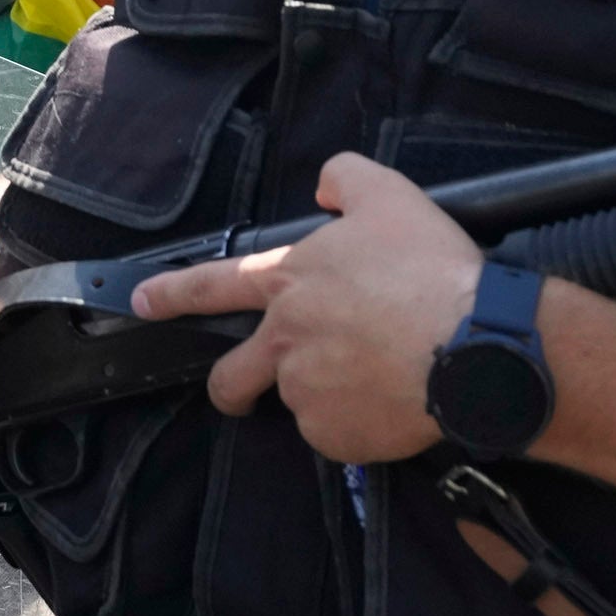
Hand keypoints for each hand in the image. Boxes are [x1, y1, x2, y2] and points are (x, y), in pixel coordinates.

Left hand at [128, 152, 483, 463]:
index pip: (211, 284)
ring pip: (301, 399)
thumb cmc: (431, 270)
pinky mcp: (334, 435)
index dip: (170, 293)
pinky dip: (358, 425)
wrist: (474, 345)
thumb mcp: (389, 196)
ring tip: (379, 379)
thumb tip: (324, 189)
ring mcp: (305, 391)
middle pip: (233, 375)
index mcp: (289, 283)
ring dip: (326, 394)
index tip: (141, 302)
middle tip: (244, 392)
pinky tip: (392, 404)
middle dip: (230, 387)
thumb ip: (345, 180)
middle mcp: (284, 340)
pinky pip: (338, 434)